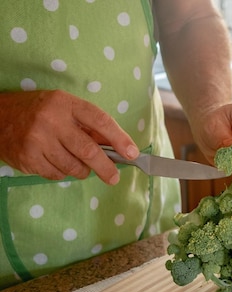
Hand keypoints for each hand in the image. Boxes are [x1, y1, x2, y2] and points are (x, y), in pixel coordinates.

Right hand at [0, 90, 138, 183]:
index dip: (119, 138)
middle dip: (106, 167)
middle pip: (88, 150)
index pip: (100, 121)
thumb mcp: (64, 108)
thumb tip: (118, 146)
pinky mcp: (28, 158)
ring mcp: (37, 140)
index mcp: (65, 103)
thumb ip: (89, 125)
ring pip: (73, 166)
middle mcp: (51, 120)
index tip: (132, 153)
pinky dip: (62, 173)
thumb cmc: (38, 112)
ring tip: (78, 164)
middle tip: (114, 177)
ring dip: (81, 170)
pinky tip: (55, 162)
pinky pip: (56, 175)